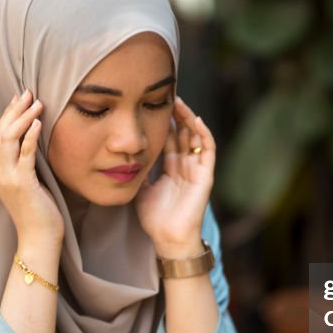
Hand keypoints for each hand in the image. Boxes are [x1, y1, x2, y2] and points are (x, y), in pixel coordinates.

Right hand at [0, 90, 63, 245]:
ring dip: (23, 117)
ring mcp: (7, 178)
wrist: (38, 239)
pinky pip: (24, 155)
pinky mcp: (22, 184)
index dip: (8, 115)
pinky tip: (38, 122)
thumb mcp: (30, 183)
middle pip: (0, 133)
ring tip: (36, 101)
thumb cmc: (39, 212)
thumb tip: (37, 142)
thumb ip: (27, 164)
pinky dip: (30, 136)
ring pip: (9, 139)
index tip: (19, 99)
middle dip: (13, 110)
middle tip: (27, 91)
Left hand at [135, 96, 214, 257]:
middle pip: (183, 134)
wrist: (168, 238)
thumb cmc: (155, 219)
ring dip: (189, 118)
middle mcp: (185, 166)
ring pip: (196, 137)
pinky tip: (195, 119)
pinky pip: (209, 150)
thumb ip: (137, 172)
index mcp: (171, 168)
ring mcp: (197, 169)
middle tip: (166, 95)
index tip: (153, 105)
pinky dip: (204, 133)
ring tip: (179, 101)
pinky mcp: (206, 175)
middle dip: (176, 115)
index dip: (164, 123)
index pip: (170, 139)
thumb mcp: (140, 189)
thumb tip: (123, 157)